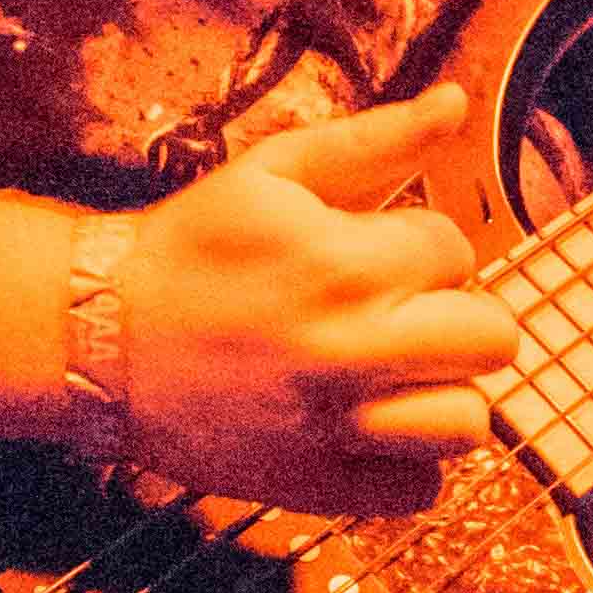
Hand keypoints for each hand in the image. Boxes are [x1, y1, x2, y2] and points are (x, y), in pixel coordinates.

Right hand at [109, 83, 523, 515]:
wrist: (99, 341)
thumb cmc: (190, 247)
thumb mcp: (273, 174)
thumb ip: (374, 141)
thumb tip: (456, 102)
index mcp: (348, 266)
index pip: (455, 251)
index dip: (419, 247)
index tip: (371, 254)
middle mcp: (354, 352)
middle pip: (493, 341)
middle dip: (455, 318)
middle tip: (400, 317)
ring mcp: (338, 429)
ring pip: (467, 424)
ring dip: (440, 394)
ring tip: (391, 376)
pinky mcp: (318, 485)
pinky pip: (420, 490)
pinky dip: (406, 463)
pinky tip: (365, 426)